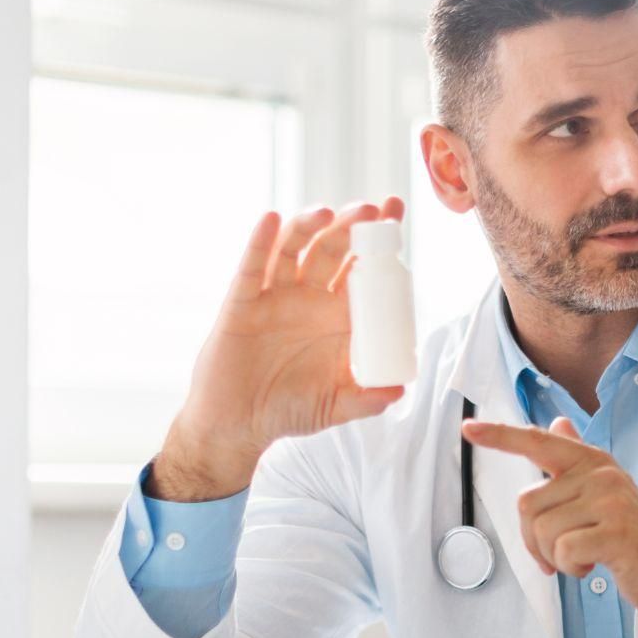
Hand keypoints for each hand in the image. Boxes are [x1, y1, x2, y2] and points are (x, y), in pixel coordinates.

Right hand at [152, 198, 407, 500]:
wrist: (238, 426)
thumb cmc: (289, 410)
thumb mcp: (336, 406)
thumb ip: (367, 398)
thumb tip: (399, 389)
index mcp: (338, 316)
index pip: (363, 268)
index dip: (379, 240)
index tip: (395, 212)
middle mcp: (308, 298)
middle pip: (332, 249)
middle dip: (351, 226)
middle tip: (370, 211)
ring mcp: (275, 296)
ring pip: (293, 248)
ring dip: (309, 226)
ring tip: (328, 213)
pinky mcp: (242, 301)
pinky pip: (252, 266)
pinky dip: (260, 241)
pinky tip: (271, 219)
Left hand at [462, 416, 637, 624]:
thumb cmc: (635, 537)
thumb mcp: (605, 494)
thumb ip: (576, 463)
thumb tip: (557, 426)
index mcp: (593, 463)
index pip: (539, 442)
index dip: (501, 436)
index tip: (468, 428)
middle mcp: (601, 475)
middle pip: (527, 503)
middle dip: (534, 540)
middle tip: (561, 555)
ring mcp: (610, 502)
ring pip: (543, 531)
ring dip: (555, 557)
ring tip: (584, 560)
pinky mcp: (616, 533)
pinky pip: (564, 551)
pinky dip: (570, 569)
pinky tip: (593, 568)